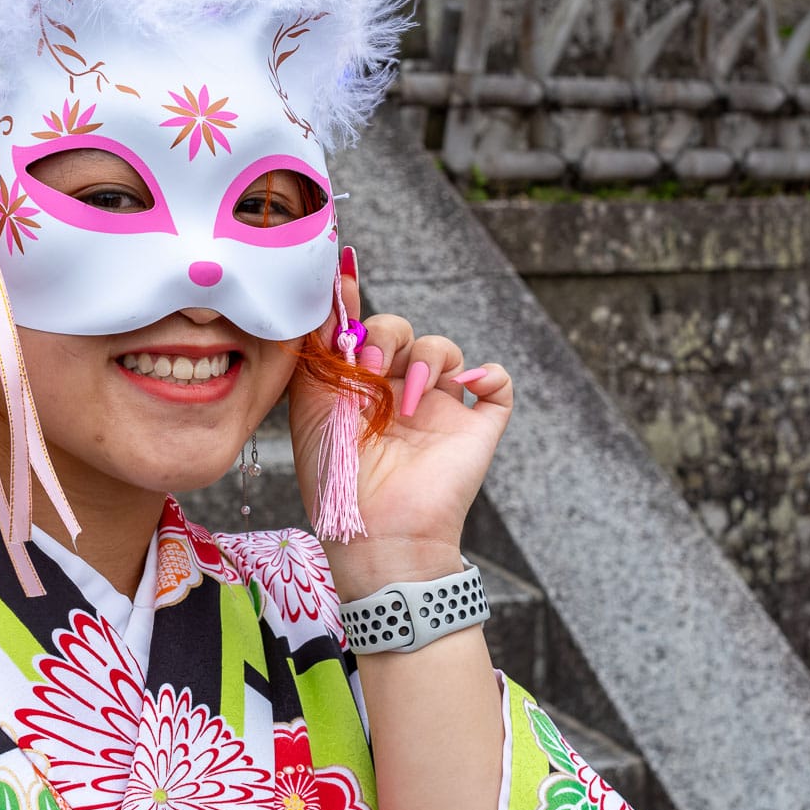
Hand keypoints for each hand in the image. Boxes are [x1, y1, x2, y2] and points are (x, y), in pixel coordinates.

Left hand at [286, 248, 514, 599]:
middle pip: (403, 332)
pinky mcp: (476, 427)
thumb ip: (317, 348)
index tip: (345, 279)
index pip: (364, 331)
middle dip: (386, 336)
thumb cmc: (335, 476)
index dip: (357, 307)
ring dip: (425, 358)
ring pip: (446, 351)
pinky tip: (461, 389)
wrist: (374, 531)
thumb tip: (327, 293)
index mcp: (359, 387)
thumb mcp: (312, 404)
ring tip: (405, 398)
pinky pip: (497, 384)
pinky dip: (487, 374)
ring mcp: (441, 409)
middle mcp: (399, 393)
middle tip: (367, 364)